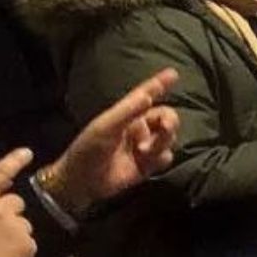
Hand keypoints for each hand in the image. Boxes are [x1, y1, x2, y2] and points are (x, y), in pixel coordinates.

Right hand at [0, 149, 37, 256]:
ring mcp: (17, 225)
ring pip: (24, 225)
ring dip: (16, 234)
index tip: (27, 152)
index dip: (13, 162)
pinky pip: (28, 245)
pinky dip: (21, 252)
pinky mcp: (28, 244)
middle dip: (10, 214)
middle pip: (15, 203)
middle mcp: (0, 208)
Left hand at [43, 69, 180, 215]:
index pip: (146, 95)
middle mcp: (140, 128)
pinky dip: (161, 158)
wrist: (83, 182)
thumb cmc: (88, 149)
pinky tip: (148, 162)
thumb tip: (148, 97)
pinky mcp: (149, 165)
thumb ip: (127, 112)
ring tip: (143, 151)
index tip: (173, 74)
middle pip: (166, 117)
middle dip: (170, 121)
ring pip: (169, 138)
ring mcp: (145, 146)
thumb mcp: (104, 127)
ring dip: (160, 142)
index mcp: (127, 115)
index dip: (159, 84)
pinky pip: (166, 157)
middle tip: (166, 127)